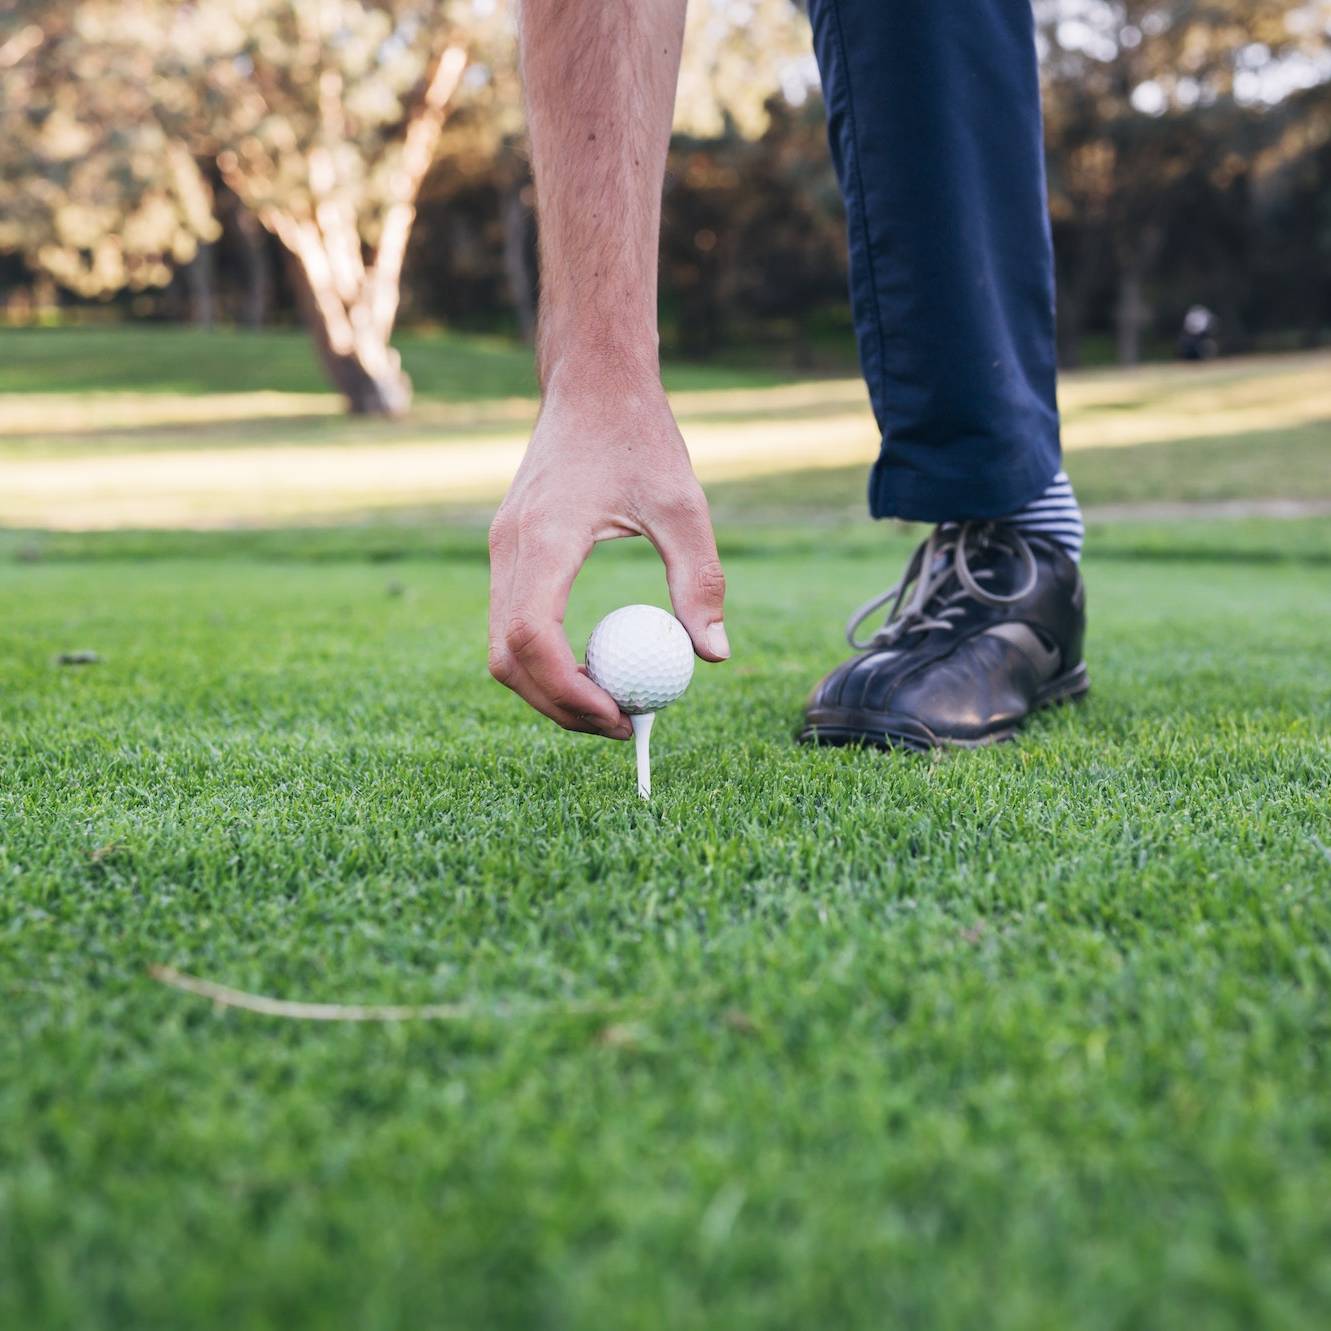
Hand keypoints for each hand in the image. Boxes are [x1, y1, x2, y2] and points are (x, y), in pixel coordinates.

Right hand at [488, 377, 728, 737]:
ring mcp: (502, 551)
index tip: (620, 716)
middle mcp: (509, 549)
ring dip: (549, 689)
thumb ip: (699, 580)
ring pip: (501, 648)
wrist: (592, 384)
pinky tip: (594, 665)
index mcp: (545, 538)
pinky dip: (544, 661)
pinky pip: (512, 625)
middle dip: (558, 706)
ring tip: (610, 702)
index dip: (569, 691)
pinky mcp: (509, 552)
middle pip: (507, 658)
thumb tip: (712, 655)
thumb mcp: (683, 505)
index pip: (533, 637)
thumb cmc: (640, 436)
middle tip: (622, 725)